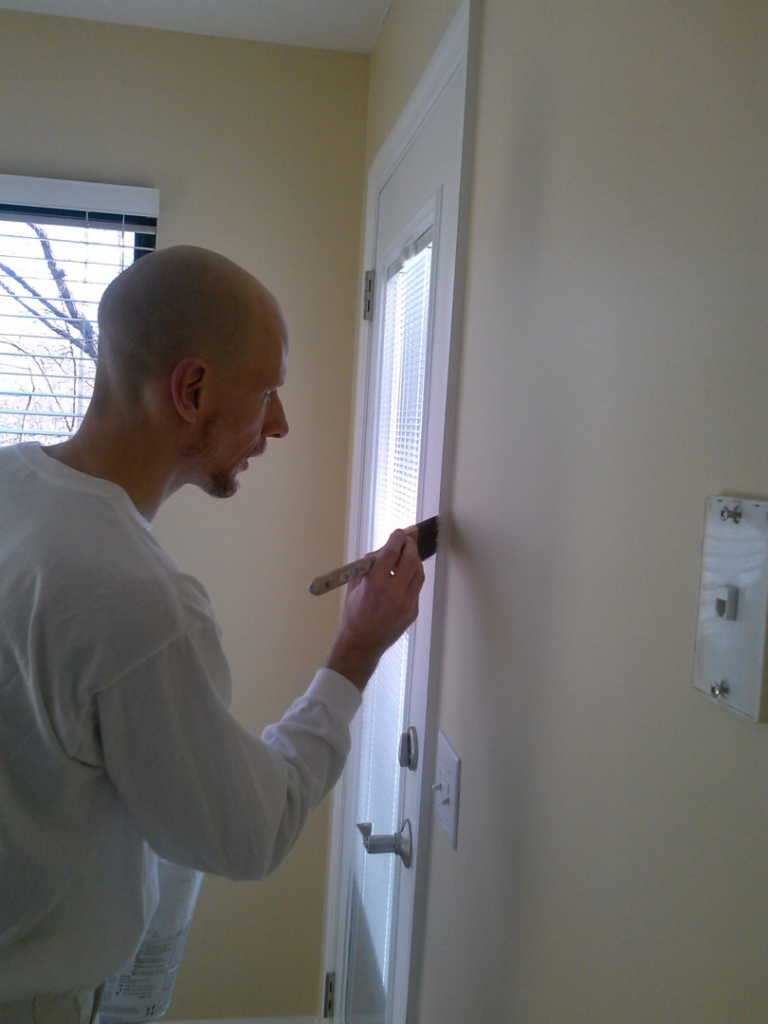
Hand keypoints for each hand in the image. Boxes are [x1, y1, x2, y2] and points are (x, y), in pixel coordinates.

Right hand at [324, 530, 425, 690]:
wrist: (361, 643)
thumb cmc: (353, 613)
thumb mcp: (354, 585)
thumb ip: (369, 566)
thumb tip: (384, 549)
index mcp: (375, 583)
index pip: (392, 552)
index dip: (398, 538)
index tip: (399, 533)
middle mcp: (394, 592)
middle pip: (411, 559)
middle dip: (410, 546)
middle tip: (407, 540)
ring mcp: (407, 603)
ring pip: (419, 573)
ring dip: (415, 560)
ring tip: (408, 555)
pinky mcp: (413, 611)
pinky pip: (417, 588)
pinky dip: (413, 577)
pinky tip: (406, 575)